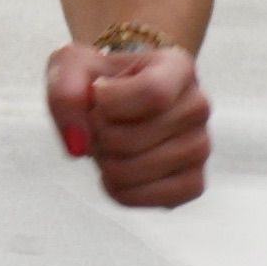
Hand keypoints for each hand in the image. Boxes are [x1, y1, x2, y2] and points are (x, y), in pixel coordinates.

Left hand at [45, 36, 210, 208]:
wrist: (118, 102)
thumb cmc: (97, 80)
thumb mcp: (70, 66)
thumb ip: (65, 93)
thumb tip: (78, 145)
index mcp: (179, 68)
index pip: (152, 93)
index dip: (110, 104)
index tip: (96, 96)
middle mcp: (198, 106)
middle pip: (134, 138)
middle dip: (98, 136)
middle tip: (99, 125)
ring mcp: (200, 147)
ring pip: (133, 171)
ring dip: (104, 163)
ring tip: (109, 145)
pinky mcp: (193, 183)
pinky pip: (147, 199)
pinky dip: (118, 190)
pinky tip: (117, 171)